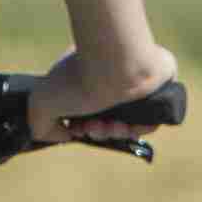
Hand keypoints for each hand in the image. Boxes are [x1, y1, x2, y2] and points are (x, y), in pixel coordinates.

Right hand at [30, 40, 179, 142]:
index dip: (79, 126)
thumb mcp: (41, 104)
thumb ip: (42, 125)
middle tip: (94, 127)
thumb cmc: (78, 79)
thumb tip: (64, 136)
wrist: (118, 66)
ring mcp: (136, 82)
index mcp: (87, 71)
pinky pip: (150, 119)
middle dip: (97, 131)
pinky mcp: (160, 89)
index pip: (83, 107)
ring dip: (114, 132)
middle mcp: (111, 74)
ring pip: (127, 121)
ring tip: (109, 126)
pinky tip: (127, 126)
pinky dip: (137, 129)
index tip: (75, 129)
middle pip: (105, 118)